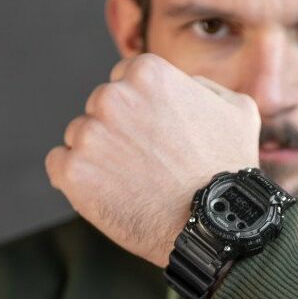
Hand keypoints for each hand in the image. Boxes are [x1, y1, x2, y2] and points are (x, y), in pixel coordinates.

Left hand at [45, 53, 260, 266]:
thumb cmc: (229, 168)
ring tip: (134, 183)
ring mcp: (89, 135)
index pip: (124, 80)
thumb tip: (184, 84)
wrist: (215, 224)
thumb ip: (202, 86)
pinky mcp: (73, 172)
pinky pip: (59, 164)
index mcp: (146, 73)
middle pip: (100, 107)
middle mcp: (112, 97)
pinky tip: (108, 193)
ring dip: (99, 155)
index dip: (141, 110)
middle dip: (118, 131)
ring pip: (80, 137)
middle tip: (148, 164)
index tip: (155, 136)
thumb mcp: (237, 109)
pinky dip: (77, 178)